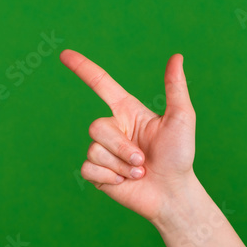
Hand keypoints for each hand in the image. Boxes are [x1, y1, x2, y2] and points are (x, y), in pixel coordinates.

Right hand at [62, 50, 195, 223]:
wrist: (173, 192)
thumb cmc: (180, 155)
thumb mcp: (181, 118)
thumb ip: (175, 88)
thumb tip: (176, 57)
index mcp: (129, 111)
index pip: (102, 85)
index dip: (83, 69)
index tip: (65, 54)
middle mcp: (114, 128)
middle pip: (96, 126)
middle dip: (120, 146)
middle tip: (143, 160)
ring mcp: (104, 151)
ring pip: (94, 149)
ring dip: (120, 164)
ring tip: (140, 171)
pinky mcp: (98, 173)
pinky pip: (88, 168)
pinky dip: (110, 176)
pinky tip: (125, 182)